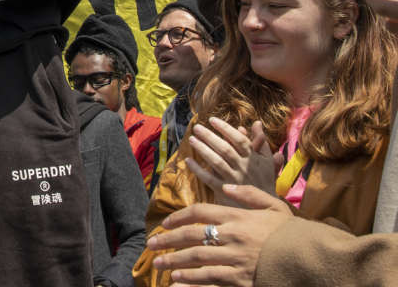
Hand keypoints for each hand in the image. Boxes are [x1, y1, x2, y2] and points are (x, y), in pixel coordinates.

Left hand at [148, 183, 291, 286]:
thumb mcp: (274, 207)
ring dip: (173, 260)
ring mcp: (235, 258)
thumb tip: (226, 185)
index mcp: (238, 217)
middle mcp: (232, 236)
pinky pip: (208, 277)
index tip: (165, 222)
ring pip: (195, 257)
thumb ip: (249, 194)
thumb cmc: (292, 233)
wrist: (311, 259)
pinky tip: (177, 278)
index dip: (178, 216)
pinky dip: (190, 278)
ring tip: (158, 263)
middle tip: (151, 245)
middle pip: (191, 235)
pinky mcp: (239, 278)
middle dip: (167, 240)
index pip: (199, 211)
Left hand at [186, 118, 276, 205]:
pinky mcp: (225, 191)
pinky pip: (209, 179)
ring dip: (203, 150)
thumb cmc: (264, 180)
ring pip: (217, 162)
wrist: (262, 208)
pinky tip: (188, 160)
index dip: (226, 128)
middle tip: (196, 127)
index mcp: (253, 159)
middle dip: (210, 137)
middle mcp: (244, 168)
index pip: (239, 140)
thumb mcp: (266, 160)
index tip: (212, 120)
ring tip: (192, 139)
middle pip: (225, 149)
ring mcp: (234, 180)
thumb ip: (260, 142)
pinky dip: (198, 170)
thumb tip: (256, 122)